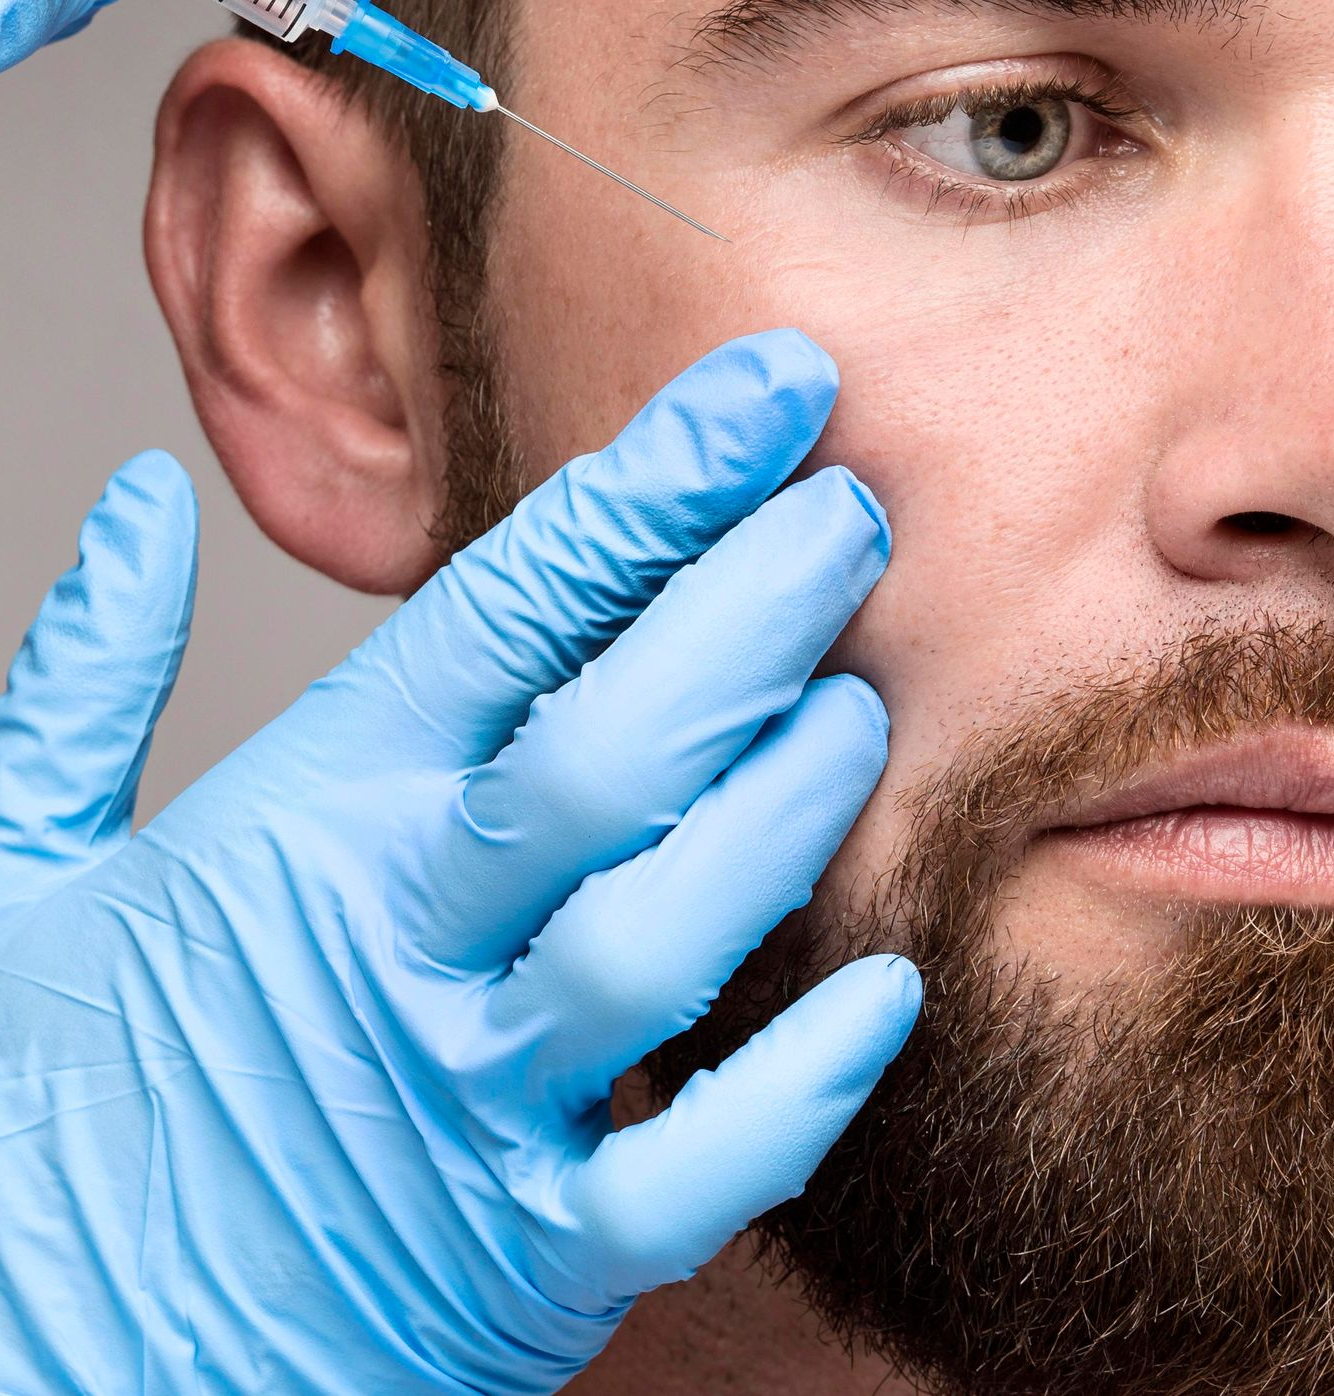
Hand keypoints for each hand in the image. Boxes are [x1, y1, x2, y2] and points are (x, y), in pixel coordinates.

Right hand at [0, 330, 919, 1395]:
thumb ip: (90, 673)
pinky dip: (795, 1088)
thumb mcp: (22, 860)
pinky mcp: (514, 1262)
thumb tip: (147, 501)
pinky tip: (889, 993)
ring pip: (658, 933)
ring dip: (777, 813)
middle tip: (853, 514)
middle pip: (605, 749)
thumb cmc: (49, 1104)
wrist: (36, 1361)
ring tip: (860, 712)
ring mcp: (459, 1103)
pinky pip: (685, 1173)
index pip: (498, 612)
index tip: (766, 393)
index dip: (646, 490)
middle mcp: (395, 942)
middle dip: (746, 616)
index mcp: (299, 820)